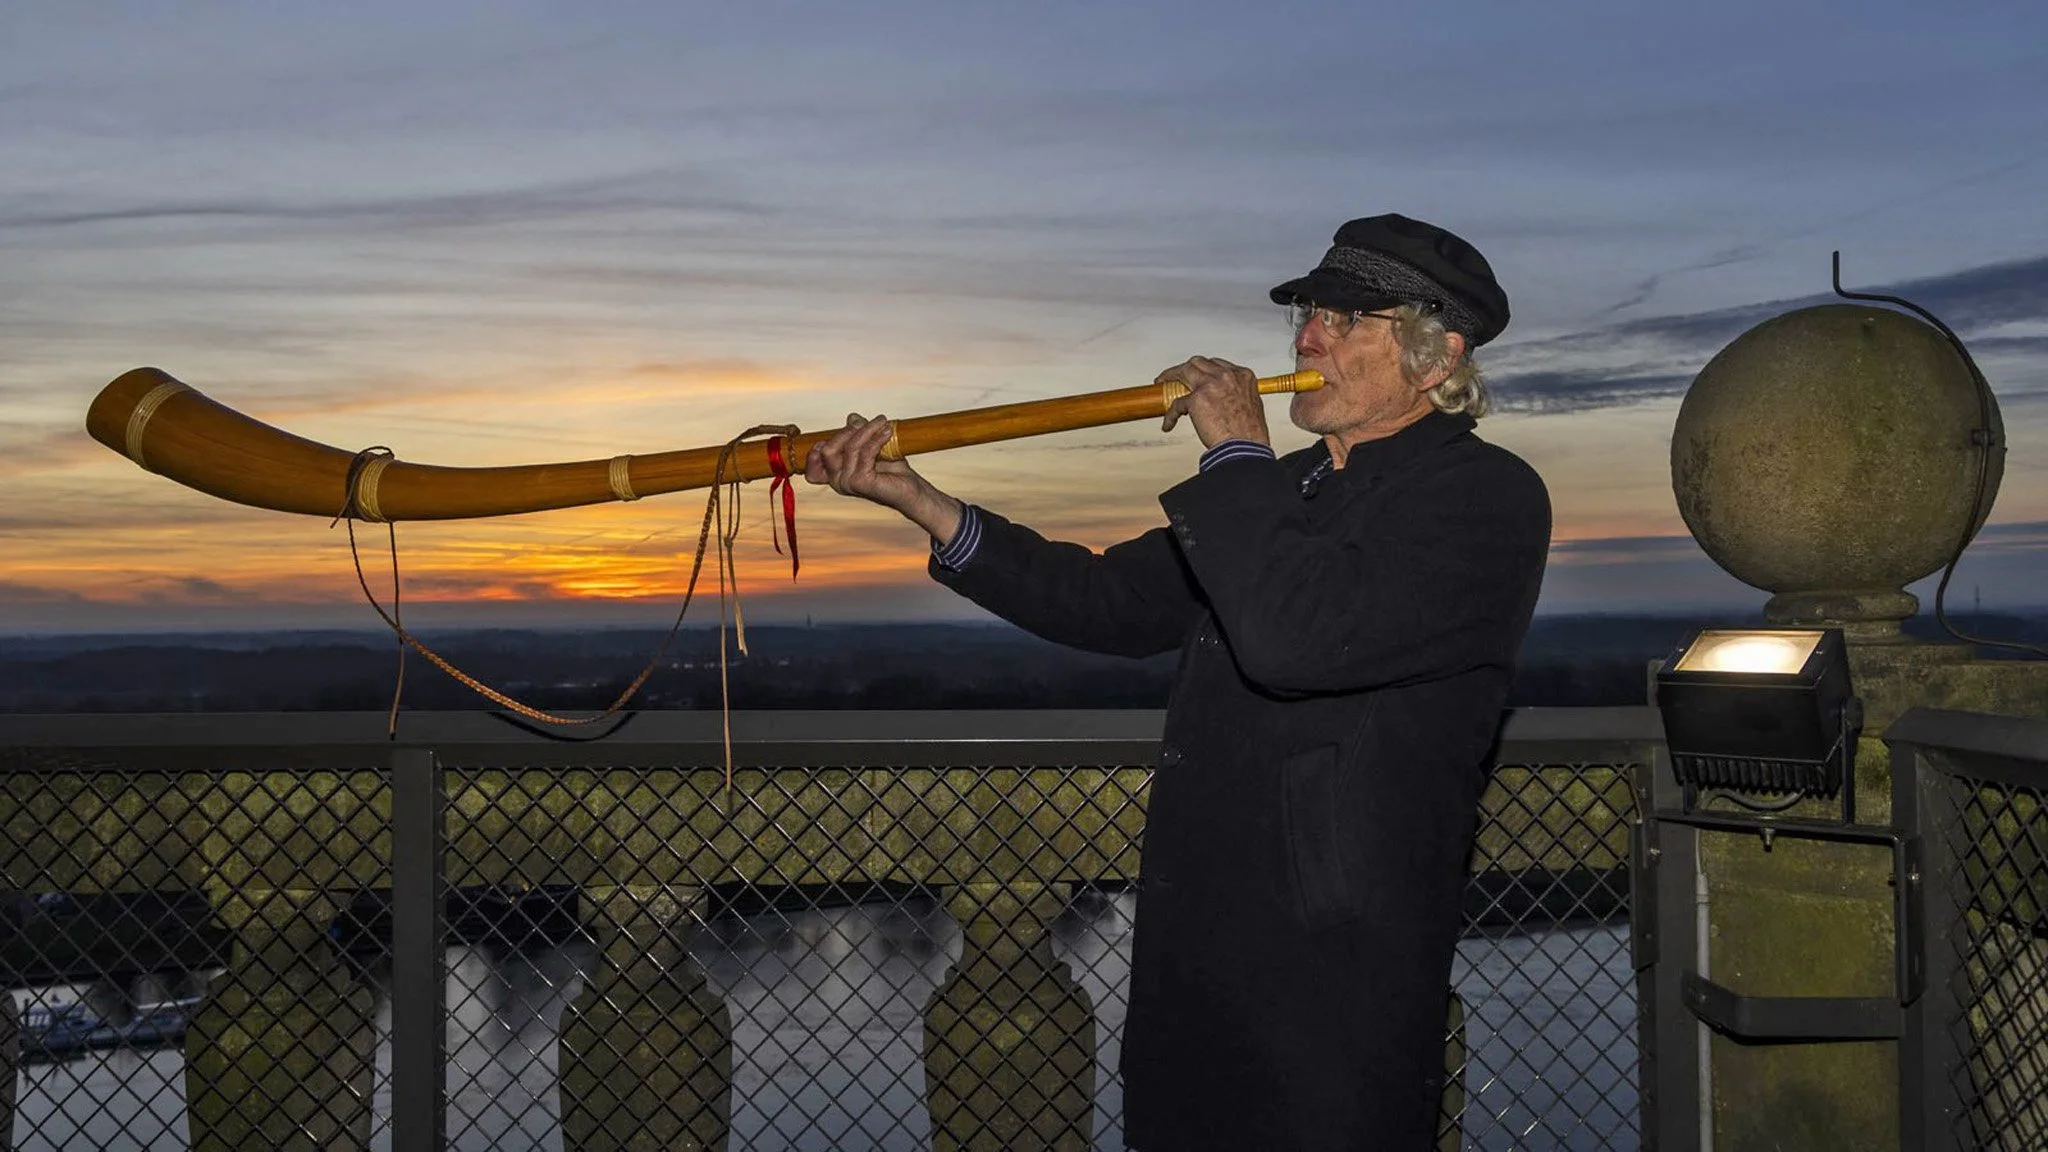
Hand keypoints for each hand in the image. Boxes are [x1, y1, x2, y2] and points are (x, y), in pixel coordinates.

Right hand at [804, 413, 964, 541]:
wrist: (910, 488)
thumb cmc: (891, 469)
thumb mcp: (871, 445)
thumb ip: (859, 433)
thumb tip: (852, 418)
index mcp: (834, 475)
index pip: (814, 460)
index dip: (821, 444)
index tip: (846, 427)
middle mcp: (837, 481)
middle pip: (828, 449)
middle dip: (849, 431)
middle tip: (869, 422)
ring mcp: (848, 483)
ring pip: (850, 446)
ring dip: (868, 430)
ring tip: (883, 422)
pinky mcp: (862, 482)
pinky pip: (866, 452)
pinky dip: (877, 438)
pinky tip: (888, 432)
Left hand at [1157, 356, 1269, 448]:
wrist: (1245, 449)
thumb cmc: (1249, 434)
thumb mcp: (1251, 404)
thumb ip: (1237, 394)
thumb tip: (1223, 398)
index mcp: (1242, 376)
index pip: (1217, 364)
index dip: (1203, 370)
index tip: (1197, 376)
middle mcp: (1226, 376)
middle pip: (1198, 363)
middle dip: (1185, 368)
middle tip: (1176, 377)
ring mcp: (1210, 385)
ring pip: (1184, 371)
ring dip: (1170, 376)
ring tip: (1163, 385)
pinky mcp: (1196, 399)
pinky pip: (1176, 404)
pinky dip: (1170, 415)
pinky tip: (1169, 423)